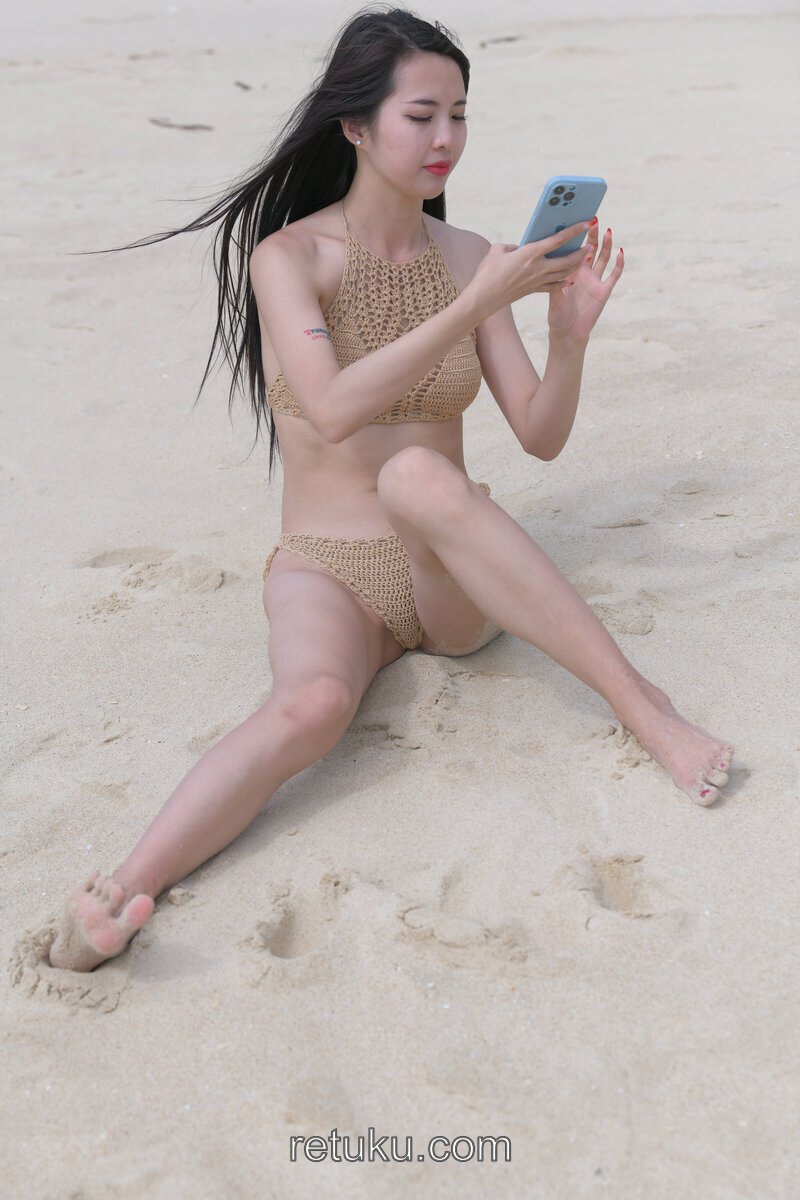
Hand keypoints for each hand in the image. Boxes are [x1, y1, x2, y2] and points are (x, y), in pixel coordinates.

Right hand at [467, 221, 592, 321]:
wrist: (482, 299)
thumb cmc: (487, 272)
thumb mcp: (497, 250)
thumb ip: (512, 246)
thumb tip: (520, 248)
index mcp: (530, 253)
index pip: (558, 240)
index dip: (574, 230)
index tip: (586, 223)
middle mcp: (537, 268)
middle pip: (567, 260)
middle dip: (581, 252)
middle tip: (591, 245)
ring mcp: (536, 282)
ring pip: (563, 273)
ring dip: (575, 266)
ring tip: (583, 259)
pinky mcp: (532, 291)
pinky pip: (553, 286)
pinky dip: (563, 282)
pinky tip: (569, 279)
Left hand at [546, 220, 623, 341]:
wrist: (568, 332)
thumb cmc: (557, 315)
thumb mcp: (554, 299)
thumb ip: (558, 286)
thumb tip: (560, 273)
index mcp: (570, 271)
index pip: (575, 250)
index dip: (577, 237)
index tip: (577, 223)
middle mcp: (584, 273)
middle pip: (590, 249)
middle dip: (593, 235)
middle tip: (594, 220)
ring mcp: (595, 280)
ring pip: (603, 258)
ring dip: (606, 245)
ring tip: (608, 231)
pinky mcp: (604, 290)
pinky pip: (614, 274)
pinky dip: (619, 263)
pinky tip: (621, 252)